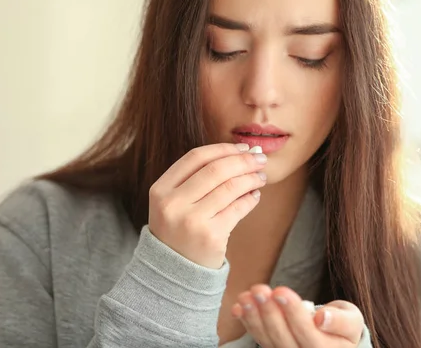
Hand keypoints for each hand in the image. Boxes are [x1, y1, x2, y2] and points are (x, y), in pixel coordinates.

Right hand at [148, 143, 266, 267]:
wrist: (172, 273)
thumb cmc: (178, 230)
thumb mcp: (173, 202)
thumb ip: (197, 178)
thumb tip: (242, 152)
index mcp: (160, 190)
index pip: (196, 157)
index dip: (223, 148)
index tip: (242, 147)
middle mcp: (173, 204)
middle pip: (216, 169)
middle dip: (243, 160)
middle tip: (260, 158)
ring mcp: (191, 220)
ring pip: (230, 187)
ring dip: (251, 178)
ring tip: (260, 177)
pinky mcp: (211, 236)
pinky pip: (238, 209)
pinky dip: (250, 199)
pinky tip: (255, 195)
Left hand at [231, 284, 364, 347]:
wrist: (336, 340)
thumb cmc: (344, 327)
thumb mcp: (351, 320)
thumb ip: (340, 321)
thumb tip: (322, 318)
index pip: (309, 335)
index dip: (293, 314)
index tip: (280, 290)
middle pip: (284, 340)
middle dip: (269, 313)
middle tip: (259, 290)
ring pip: (268, 341)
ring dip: (254, 318)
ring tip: (246, 296)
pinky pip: (259, 339)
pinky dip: (248, 323)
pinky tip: (238, 307)